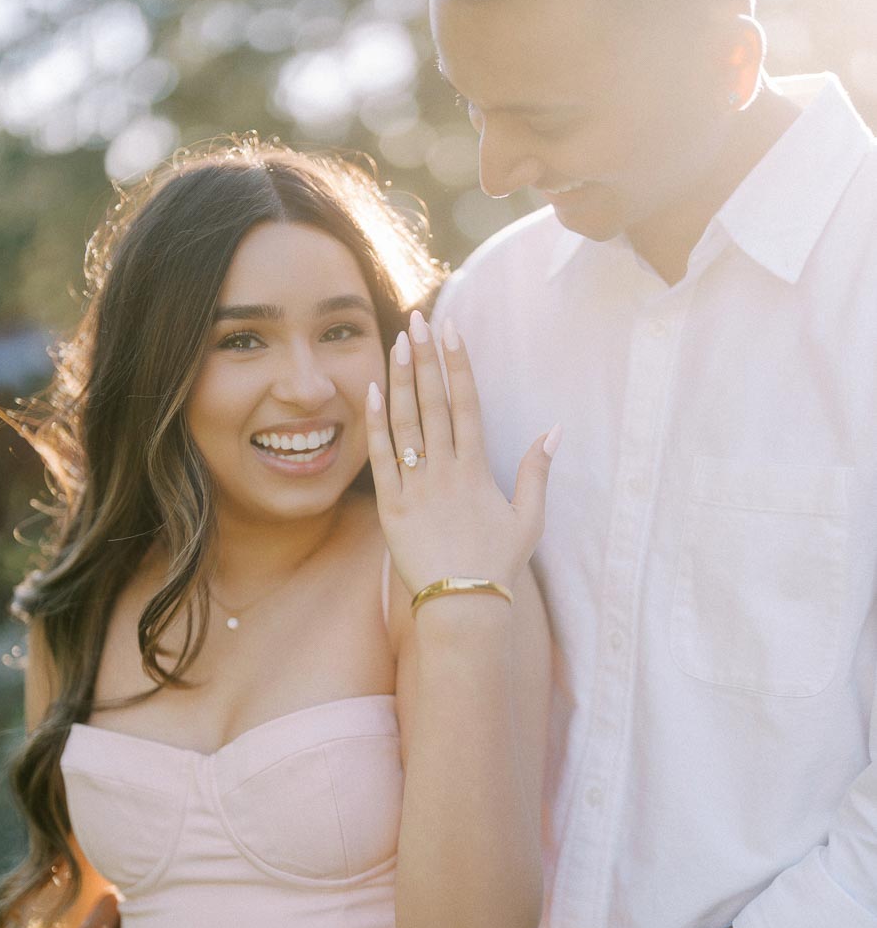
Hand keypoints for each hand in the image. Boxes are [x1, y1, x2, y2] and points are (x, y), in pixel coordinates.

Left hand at [366, 311, 560, 595]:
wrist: (463, 606)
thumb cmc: (498, 564)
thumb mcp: (529, 519)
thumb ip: (538, 471)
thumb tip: (555, 429)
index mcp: (477, 471)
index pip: (467, 404)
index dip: (458, 364)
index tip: (452, 331)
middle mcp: (444, 471)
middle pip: (433, 403)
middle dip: (424, 358)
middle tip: (417, 321)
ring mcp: (415, 487)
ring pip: (405, 423)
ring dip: (399, 381)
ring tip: (395, 343)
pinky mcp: (390, 507)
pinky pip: (380, 458)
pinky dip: (375, 424)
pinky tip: (370, 392)